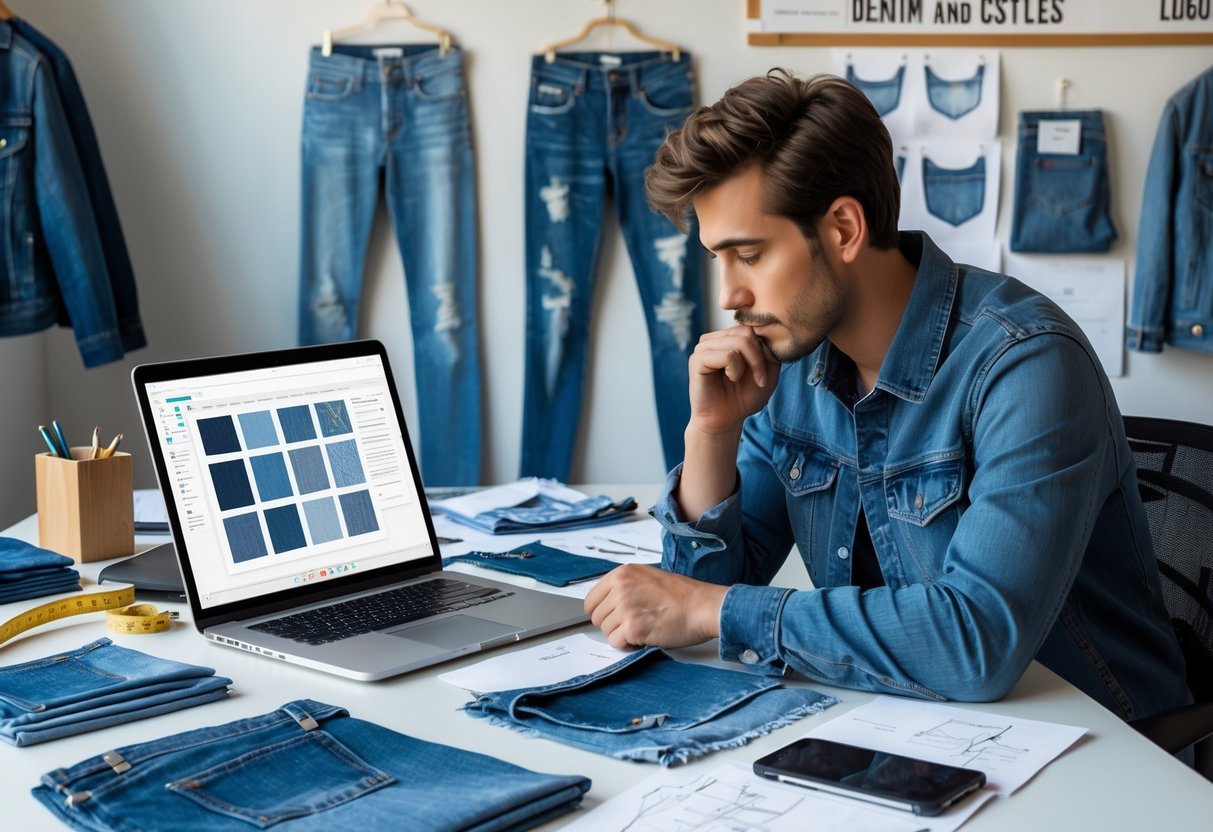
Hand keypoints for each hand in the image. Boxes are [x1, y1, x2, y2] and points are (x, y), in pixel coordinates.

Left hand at [584, 564, 728, 649]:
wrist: (703, 606)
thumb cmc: (682, 595)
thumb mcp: (649, 577)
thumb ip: (625, 587)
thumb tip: (608, 604)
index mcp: (623, 573)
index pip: (591, 599)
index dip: (602, 612)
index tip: (613, 617)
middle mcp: (621, 588)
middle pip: (597, 617)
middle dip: (613, 624)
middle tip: (634, 623)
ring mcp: (626, 608)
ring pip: (606, 631)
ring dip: (622, 634)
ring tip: (643, 627)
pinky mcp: (633, 628)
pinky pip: (617, 643)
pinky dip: (629, 644)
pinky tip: (645, 637)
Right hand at [688, 326, 781, 436]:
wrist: (725, 420)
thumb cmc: (744, 397)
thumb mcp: (768, 372)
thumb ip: (770, 350)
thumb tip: (768, 333)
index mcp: (729, 337)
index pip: (752, 326)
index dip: (765, 347)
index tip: (766, 370)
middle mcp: (715, 338)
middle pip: (747, 332)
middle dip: (759, 358)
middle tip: (760, 378)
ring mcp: (704, 346)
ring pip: (739, 342)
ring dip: (750, 364)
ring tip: (742, 379)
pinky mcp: (698, 359)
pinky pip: (728, 355)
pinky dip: (735, 369)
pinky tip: (731, 378)